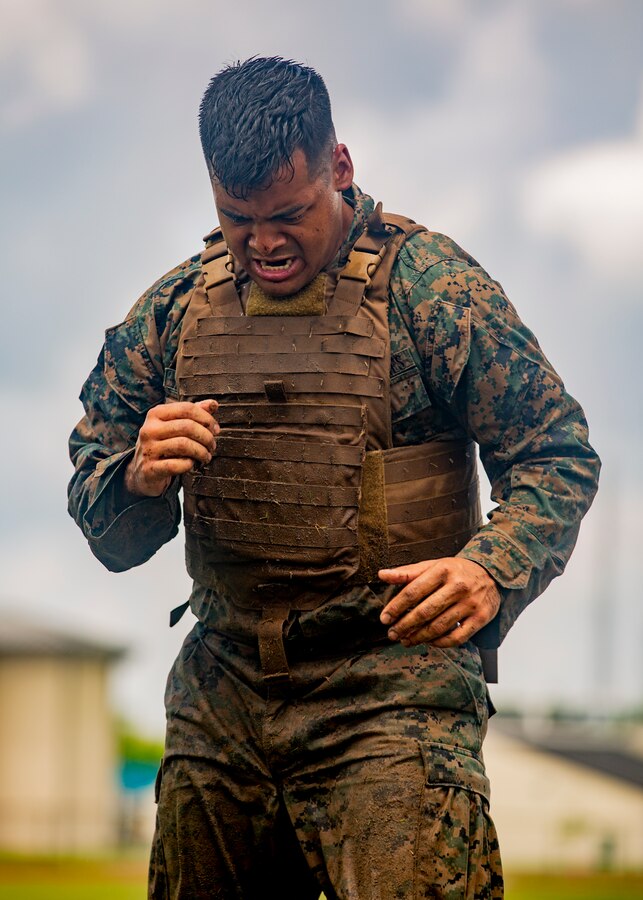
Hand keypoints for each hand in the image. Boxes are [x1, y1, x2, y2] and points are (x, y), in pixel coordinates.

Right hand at [124, 399, 218, 497]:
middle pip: (187, 427)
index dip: (206, 418)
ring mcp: (148, 449)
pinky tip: (192, 464)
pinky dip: (189, 465)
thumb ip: (194, 413)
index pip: (187, 408)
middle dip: (207, 437)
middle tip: (213, 446)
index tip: (216, 429)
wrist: (142, 470)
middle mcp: (149, 429)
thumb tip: (213, 404)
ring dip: (201, 452)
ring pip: (184, 445)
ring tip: (206, 456)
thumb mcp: (175, 425)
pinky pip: (177, 465)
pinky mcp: (150, 469)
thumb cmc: (164, 444)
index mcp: (156, 414)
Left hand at [378, 557, 500, 647]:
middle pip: (425, 611)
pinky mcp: (481, 618)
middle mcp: (458, 586)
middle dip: (405, 625)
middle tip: (392, 634)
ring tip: (405, 640)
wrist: (492, 573)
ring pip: (439, 626)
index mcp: (442, 570)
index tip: (384, 619)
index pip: (413, 591)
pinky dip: (441, 643)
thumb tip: (381, 574)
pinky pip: (457, 637)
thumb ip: (407, 572)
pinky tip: (429, 642)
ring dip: (419, 637)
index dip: (396, 606)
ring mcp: (470, 603)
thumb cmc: (456, 570)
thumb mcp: (433, 565)